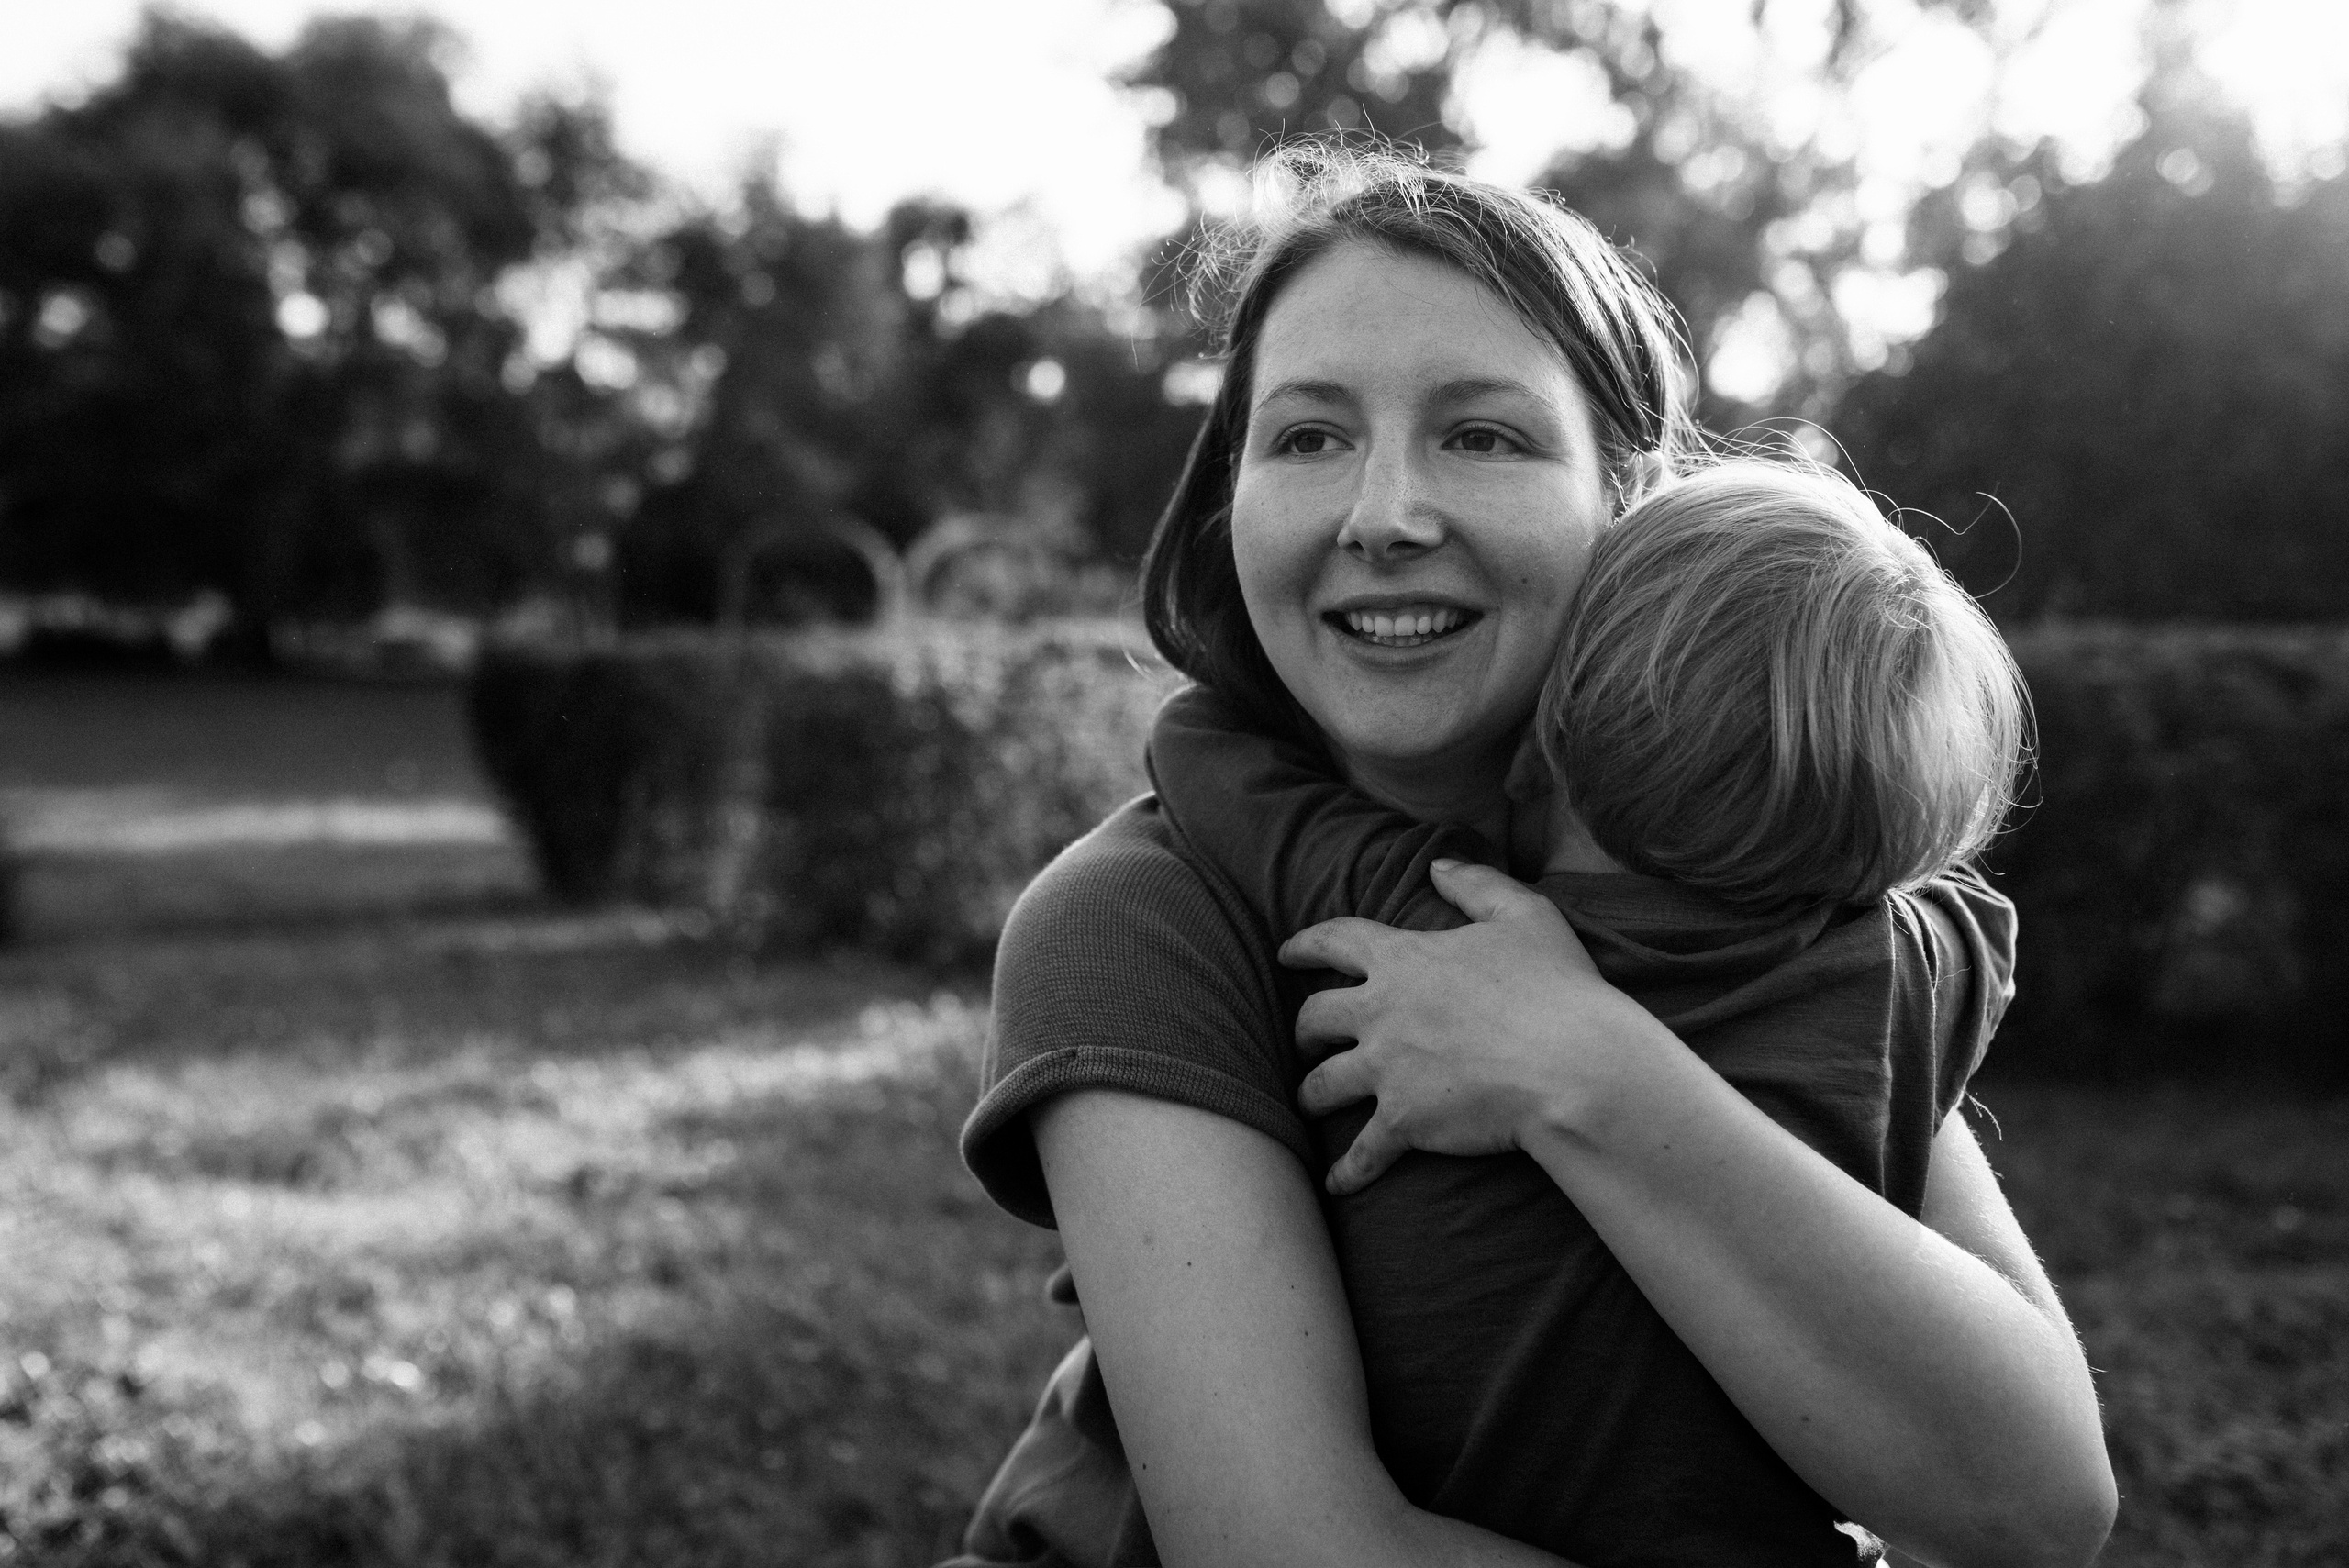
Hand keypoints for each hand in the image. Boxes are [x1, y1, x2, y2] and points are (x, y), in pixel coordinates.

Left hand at [1278, 859, 1641, 1193]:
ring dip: (1311, 1094)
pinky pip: (1360, 1153)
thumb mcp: (1524, 914)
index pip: (1335, 941)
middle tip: (1306, 1038)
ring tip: (1311, 1103)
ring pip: (1322, 1085)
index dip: (1305, 945)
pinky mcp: (1403, 1122)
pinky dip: (1345, 1172)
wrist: (1574, 1065)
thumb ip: (1476, 884)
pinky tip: (1335, 1183)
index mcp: (1403, 959)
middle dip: (1304, 1029)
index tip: (1286, 954)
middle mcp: (1380, 1013)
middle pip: (1314, 1018)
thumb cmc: (1557, 988)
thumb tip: (1439, 864)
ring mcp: (1387, 1070)